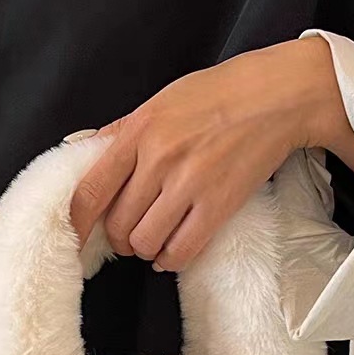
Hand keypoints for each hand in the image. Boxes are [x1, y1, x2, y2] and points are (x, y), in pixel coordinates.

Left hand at [70, 36, 353, 271]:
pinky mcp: (219, 205)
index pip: (89, 191)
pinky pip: (181, 251)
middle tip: (131, 231)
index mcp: (138, 133)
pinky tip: (174, 250)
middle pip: (117, 225)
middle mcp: (159, 160)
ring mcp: (189, 184)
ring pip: (145, 243)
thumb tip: (78, 152)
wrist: (277, 96)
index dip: (77, 223)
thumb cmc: (217, 95)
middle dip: (119, 238)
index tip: (76, 236)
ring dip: (145, 249)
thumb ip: (119, 132)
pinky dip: (172, 259)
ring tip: (155, 238)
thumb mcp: (159, 102)